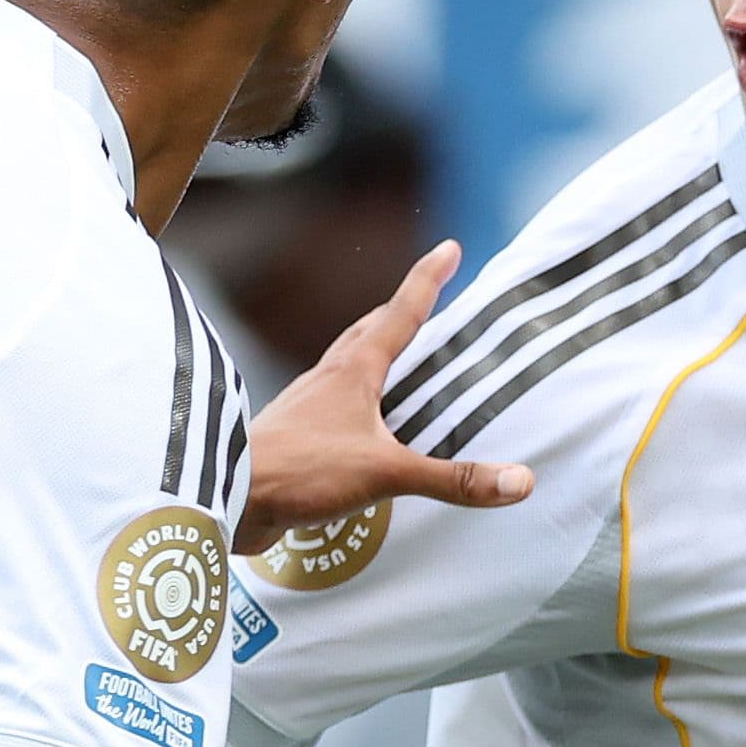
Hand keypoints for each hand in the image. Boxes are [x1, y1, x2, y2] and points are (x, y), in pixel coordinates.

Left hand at [235, 241, 536, 554]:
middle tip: (426, 301)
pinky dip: (357, 402)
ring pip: (347, 367)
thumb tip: (520, 481)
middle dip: (399, 313)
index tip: (450, 247)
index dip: (429, 279)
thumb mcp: (386, 474)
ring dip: (374, 355)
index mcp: (352, 370)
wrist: (226, 499)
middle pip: (368, 332)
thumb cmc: (300, 472)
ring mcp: (307, 407)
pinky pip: (334, 408)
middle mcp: (328, 378)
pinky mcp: (296, 438)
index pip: (401, 312)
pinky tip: (363, 426)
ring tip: (398, 361)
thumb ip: (453, 479)